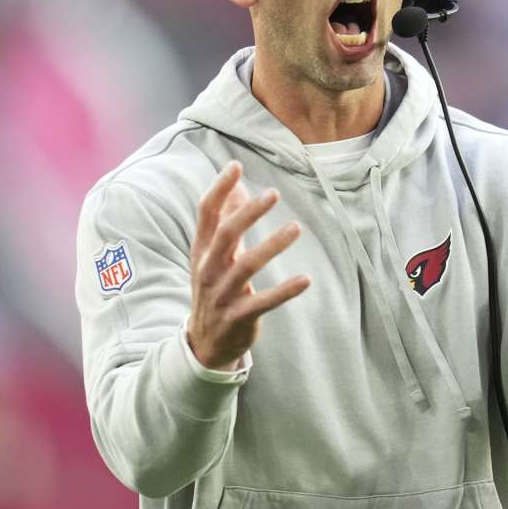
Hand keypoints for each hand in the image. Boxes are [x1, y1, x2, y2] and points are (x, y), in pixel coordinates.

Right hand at [186, 161, 310, 369]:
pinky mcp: (239, 317)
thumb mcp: (213, 256)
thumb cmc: (215, 289)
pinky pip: (264, 301)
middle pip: (226, 235)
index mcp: (201, 251)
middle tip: (273, 193)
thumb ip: (225, 221)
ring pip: (246, 266)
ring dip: (272, 245)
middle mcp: (208, 270)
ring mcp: (222, 295)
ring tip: (296, 228)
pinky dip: (285, 290)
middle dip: (248, 214)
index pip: (206, 214)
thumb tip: (236, 185)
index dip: (218, 189)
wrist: (205, 343)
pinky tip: (305, 279)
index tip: (235, 165)